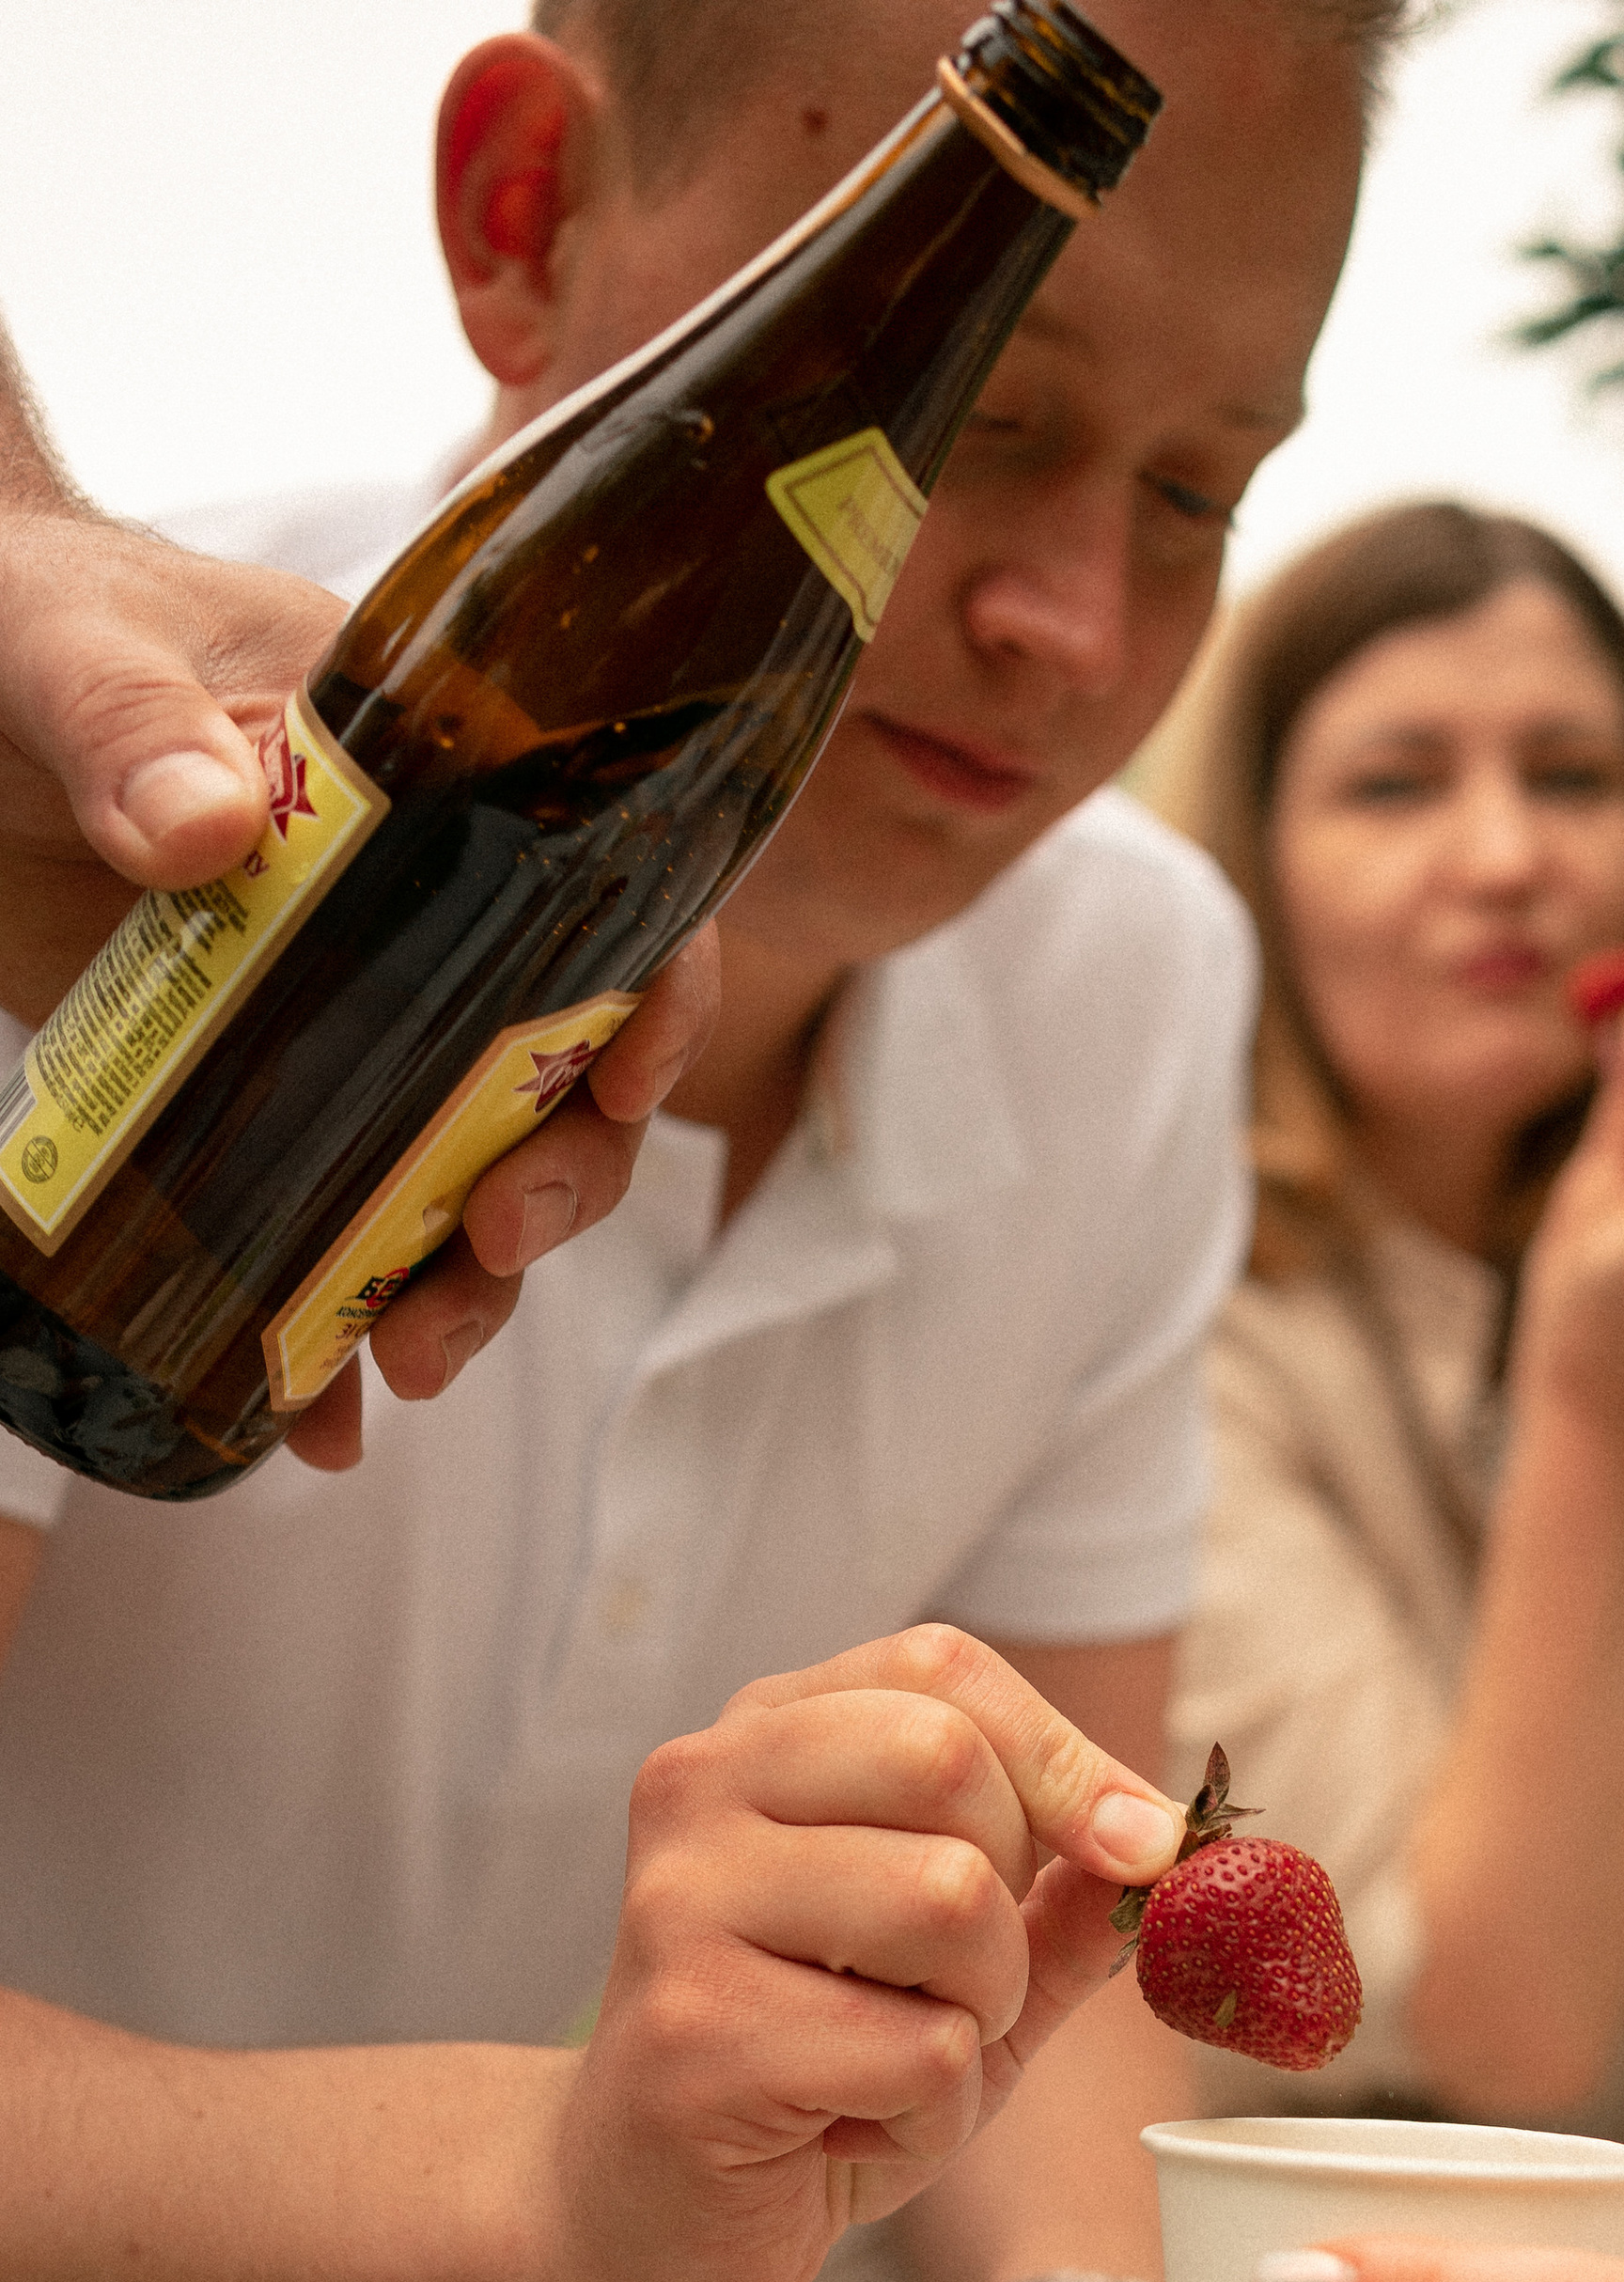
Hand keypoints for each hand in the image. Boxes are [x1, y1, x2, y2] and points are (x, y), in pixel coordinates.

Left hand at [0, 503, 717, 1468]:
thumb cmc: (13, 612)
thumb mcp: (59, 643)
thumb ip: (125, 720)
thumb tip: (206, 828)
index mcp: (436, 778)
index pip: (611, 891)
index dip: (653, 999)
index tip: (628, 1087)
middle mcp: (422, 916)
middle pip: (550, 1082)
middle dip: (546, 1191)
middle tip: (484, 1250)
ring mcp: (339, 1018)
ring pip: (452, 1182)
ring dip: (449, 1292)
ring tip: (395, 1370)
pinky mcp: (246, 1097)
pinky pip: (318, 1232)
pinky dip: (319, 1336)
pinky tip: (306, 1422)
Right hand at [539, 1624, 1187, 2281]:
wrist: (639, 2219)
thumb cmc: (816, 2073)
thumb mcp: (963, 1969)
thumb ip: (1062, 1896)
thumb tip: (1180, 1838)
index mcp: (764, 1739)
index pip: (943, 1670)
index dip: (1070, 1757)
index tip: (1144, 1847)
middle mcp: (700, 1790)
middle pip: (952, 1767)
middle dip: (1012, 1901)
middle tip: (958, 1993)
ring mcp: (682, 1907)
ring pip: (950, 1903)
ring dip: (980, 2014)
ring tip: (895, 2063)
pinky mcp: (695, 2034)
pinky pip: (921, 2050)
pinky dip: (936, 2117)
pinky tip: (849, 2130)